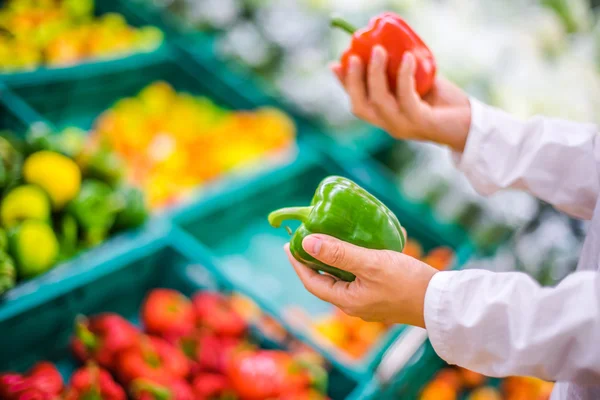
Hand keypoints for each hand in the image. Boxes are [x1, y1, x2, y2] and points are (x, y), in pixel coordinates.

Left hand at [284, 234, 437, 327]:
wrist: (441, 302)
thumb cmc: (406, 282)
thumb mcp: (369, 263)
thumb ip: (338, 253)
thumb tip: (307, 243)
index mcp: (346, 300)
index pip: (312, 281)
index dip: (298, 263)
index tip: (289, 245)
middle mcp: (354, 304)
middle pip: (326, 280)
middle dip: (315, 259)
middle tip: (308, 238)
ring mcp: (369, 301)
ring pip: (344, 277)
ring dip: (336, 257)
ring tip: (333, 236)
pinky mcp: (382, 295)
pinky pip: (361, 275)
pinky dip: (357, 259)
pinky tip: (365, 242)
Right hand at [332, 46, 470, 151]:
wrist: (471, 125)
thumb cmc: (445, 102)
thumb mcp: (417, 85)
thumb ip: (400, 75)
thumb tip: (387, 47)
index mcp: (385, 118)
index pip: (357, 103)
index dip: (344, 85)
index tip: (336, 63)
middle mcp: (390, 125)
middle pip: (360, 107)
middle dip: (353, 81)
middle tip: (355, 55)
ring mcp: (404, 126)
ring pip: (380, 102)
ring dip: (375, 75)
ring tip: (380, 50)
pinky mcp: (421, 122)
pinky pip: (406, 98)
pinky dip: (404, 76)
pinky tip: (408, 58)